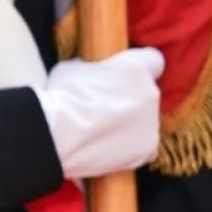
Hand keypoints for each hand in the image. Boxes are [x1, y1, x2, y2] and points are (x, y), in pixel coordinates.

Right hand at [36, 47, 162, 179]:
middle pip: (146, 93)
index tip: (124, 73)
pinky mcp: (147, 150)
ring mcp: (151, 124)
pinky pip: (142, 146)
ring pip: (144, 121)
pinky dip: (128, 146)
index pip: (153, 60)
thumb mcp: (74, 67)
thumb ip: (94, 70)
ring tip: (99, 131)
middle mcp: (150, 94)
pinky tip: (106, 146)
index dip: (138, 66)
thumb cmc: (61, 96)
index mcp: (135, 68)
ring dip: (129, 123)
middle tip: (102, 106)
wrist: (58, 135)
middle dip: (129, 97)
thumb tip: (94, 75)